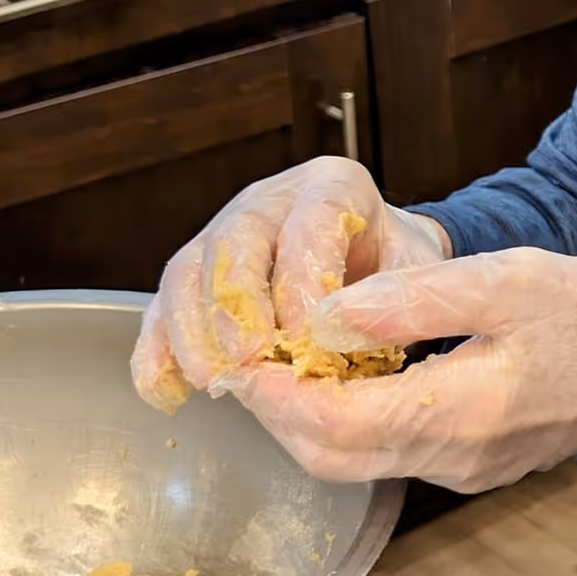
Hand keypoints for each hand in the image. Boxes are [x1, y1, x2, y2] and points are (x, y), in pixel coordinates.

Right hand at [131, 157, 447, 412]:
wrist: (378, 256)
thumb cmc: (397, 266)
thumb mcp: (417, 272)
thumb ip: (392, 300)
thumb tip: (341, 338)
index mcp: (333, 185)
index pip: (309, 224)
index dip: (303, 281)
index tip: (308, 339)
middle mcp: (271, 199)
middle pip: (236, 242)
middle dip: (239, 306)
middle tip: (250, 361)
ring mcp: (225, 230)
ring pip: (190, 270)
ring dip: (195, 331)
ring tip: (214, 380)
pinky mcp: (197, 270)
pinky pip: (164, 303)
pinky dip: (158, 348)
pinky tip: (164, 389)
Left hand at [216, 247, 576, 491]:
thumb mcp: (505, 281)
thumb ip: (412, 299)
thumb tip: (328, 313)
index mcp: (461, 412)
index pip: (337, 424)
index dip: (279, 396)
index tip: (243, 359)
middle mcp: (456, 457)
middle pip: (333, 458)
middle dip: (279, 415)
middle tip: (246, 363)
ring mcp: (465, 470)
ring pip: (358, 463)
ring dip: (310, 420)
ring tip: (283, 365)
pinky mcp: (473, 465)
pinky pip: (391, 455)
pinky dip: (350, 423)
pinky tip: (344, 378)